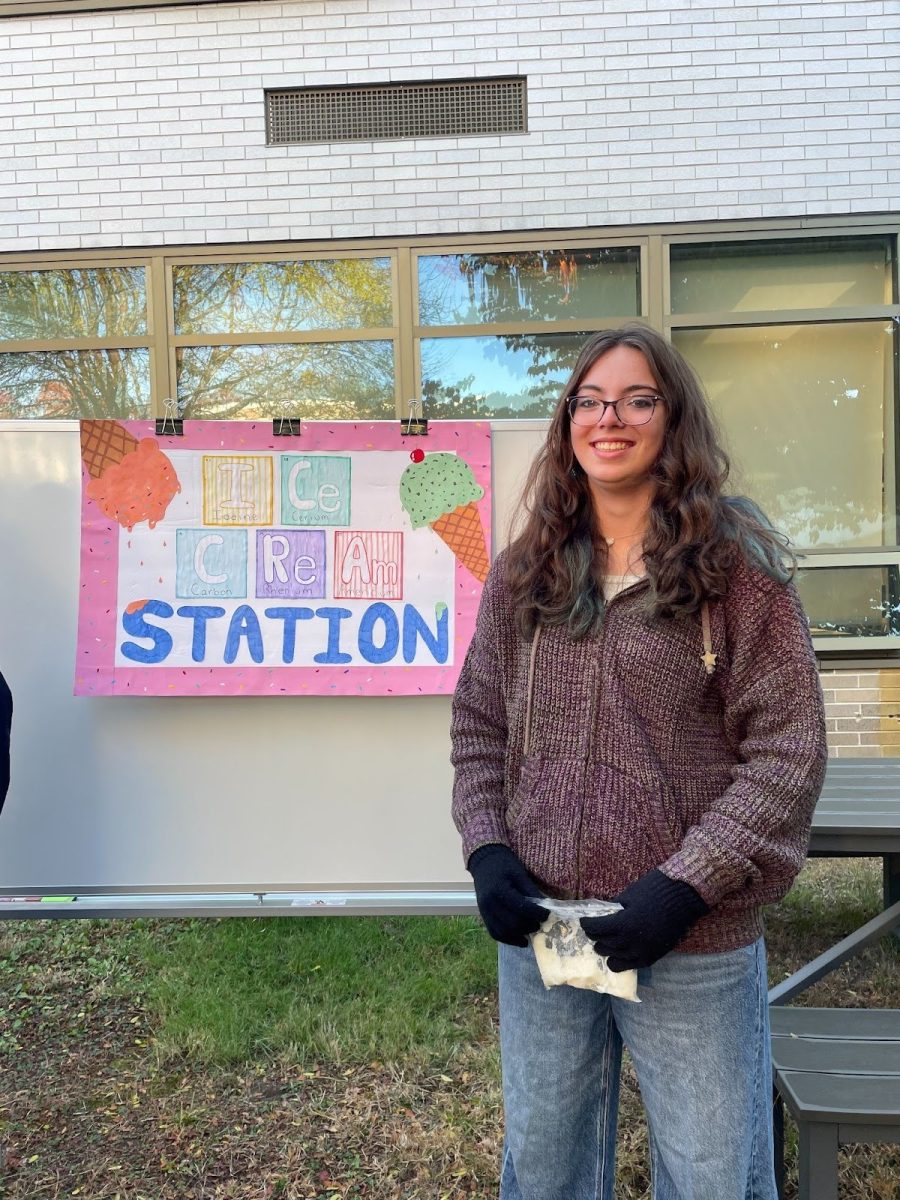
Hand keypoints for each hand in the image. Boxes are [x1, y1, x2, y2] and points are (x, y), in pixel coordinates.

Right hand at [468, 844, 548, 946]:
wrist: (483, 861)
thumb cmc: (504, 864)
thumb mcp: (519, 873)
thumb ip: (530, 891)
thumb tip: (545, 907)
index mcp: (499, 890)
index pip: (521, 907)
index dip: (536, 914)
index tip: (547, 915)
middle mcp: (489, 903)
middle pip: (512, 923)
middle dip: (528, 926)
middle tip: (540, 924)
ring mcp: (484, 911)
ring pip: (502, 932)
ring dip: (519, 936)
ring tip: (530, 933)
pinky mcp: (483, 916)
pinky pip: (494, 933)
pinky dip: (507, 939)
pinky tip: (519, 939)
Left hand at [580, 869, 708, 970]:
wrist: (684, 898)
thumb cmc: (654, 890)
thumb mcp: (628, 896)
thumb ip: (613, 909)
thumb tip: (601, 915)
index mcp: (623, 923)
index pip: (595, 929)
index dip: (587, 924)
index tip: (584, 921)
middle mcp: (631, 941)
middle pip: (603, 944)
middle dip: (596, 937)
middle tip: (594, 931)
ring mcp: (642, 952)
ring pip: (614, 958)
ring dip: (607, 950)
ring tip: (605, 942)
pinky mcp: (652, 957)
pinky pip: (630, 966)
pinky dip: (621, 961)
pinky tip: (618, 954)